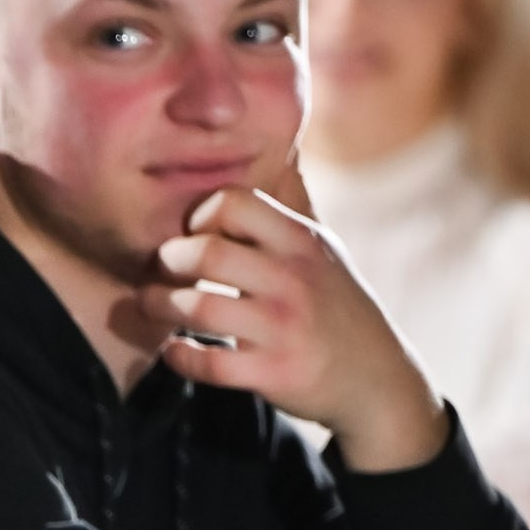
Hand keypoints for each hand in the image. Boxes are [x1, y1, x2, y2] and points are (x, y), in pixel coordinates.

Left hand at [138, 162, 447, 472]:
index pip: (235, 202)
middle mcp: (294, 280)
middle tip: (161, 269)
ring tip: (152, 304)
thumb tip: (282, 148)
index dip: (201, 214)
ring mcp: (284, 328)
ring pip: (199, 308)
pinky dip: (178, 355)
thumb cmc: (337, 306)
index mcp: (301, 241)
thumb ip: (295, 204)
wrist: (377, 380)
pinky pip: (207, 362)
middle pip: (208, 253)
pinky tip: (174, 348)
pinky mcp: (274, 373)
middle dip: (170, 260)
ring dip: (160, 306)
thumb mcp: (324, 249)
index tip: (192, 234)